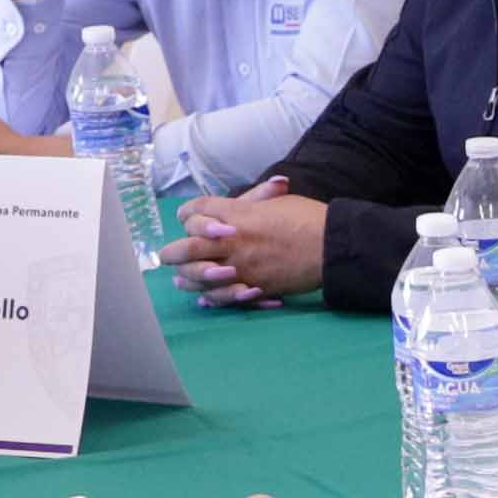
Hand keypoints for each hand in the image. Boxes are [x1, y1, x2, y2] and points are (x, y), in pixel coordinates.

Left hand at [174, 179, 330, 305]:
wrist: (331, 246)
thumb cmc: (307, 218)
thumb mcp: (277, 200)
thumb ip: (251, 202)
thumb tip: (238, 203)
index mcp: (234, 212)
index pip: (193, 212)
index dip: (188, 215)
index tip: (187, 219)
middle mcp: (230, 240)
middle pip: (186, 247)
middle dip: (173, 253)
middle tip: (167, 257)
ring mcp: (240, 266)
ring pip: (198, 277)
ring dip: (186, 279)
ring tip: (180, 281)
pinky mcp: (252, 287)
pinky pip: (221, 296)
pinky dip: (210, 298)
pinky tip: (204, 298)